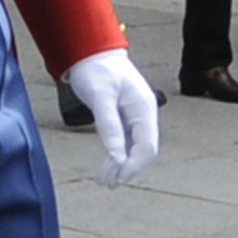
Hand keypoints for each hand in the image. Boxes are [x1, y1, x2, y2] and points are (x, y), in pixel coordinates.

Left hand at [64, 49, 159, 186]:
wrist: (91, 53)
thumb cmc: (96, 70)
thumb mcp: (99, 96)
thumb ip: (109, 125)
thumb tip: (116, 156)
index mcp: (144, 108)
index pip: (146, 145)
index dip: (134, 165)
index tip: (118, 178)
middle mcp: (144, 114)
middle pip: (143, 150)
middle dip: (127, 169)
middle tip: (108, 184)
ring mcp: (136, 117)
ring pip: (133, 148)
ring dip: (120, 165)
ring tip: (105, 182)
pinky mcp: (125, 117)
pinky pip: (125, 141)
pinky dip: (116, 155)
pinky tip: (107, 167)